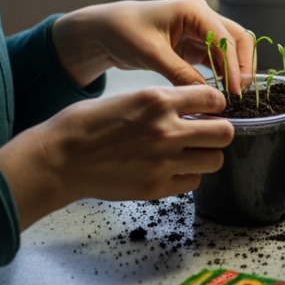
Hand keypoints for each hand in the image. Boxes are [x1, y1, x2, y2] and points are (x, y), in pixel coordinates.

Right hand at [0, 84, 233, 229]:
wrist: (59, 159)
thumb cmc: (86, 125)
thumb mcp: (128, 98)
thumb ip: (163, 103)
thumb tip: (192, 109)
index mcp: (158, 100)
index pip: (213, 99)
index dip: (215, 105)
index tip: (208, 109)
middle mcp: (167, 130)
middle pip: (224, 132)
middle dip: (218, 131)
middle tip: (204, 133)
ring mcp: (164, 162)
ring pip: (214, 160)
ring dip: (205, 156)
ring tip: (187, 153)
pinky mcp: (156, 187)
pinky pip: (193, 182)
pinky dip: (187, 176)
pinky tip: (170, 169)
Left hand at [51, 0, 253, 93]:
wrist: (105, 31)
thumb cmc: (124, 33)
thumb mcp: (151, 54)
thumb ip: (180, 73)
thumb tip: (206, 95)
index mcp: (194, 10)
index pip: (225, 39)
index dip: (234, 66)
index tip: (234, 92)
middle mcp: (202, 17)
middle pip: (237, 39)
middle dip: (243, 65)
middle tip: (240, 93)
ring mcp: (200, 30)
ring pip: (231, 49)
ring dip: (235, 70)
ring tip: (234, 95)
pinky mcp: (194, 45)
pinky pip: (217, 59)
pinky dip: (222, 73)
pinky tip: (221, 91)